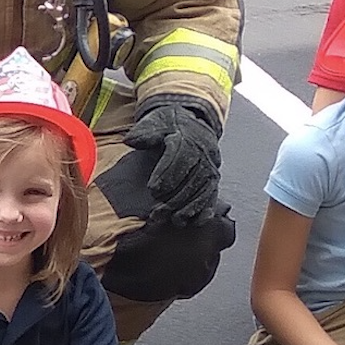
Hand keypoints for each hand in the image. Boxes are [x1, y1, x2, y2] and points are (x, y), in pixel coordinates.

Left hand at [123, 95, 222, 226]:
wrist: (192, 126)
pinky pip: (213, 195)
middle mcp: (203, 153)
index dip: (167, 174)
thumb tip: (130, 141)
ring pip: (204, 189)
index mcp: (186, 138)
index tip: (153, 189)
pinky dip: (206, 209)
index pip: (180, 156)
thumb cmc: (169, 127)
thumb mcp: (155, 123)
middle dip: (176, 198)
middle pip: (193, 177)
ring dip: (190, 207)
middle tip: (157, 213)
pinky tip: (196, 222)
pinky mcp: (213, 180)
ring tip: (174, 220)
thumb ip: (144, 133)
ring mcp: (210, 168)